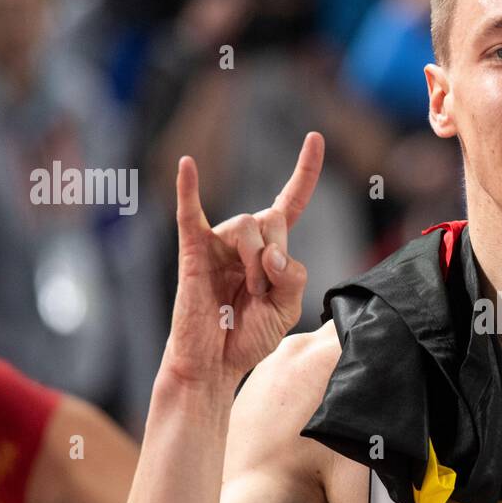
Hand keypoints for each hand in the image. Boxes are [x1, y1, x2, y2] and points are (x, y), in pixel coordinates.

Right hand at [161, 132, 322, 388]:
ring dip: (255, 262)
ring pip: (247, 225)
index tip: (314, 137)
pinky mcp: (193, 253)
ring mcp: (217, 243)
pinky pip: (190, 214)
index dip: (305, 171)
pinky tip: (187, 165)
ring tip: (244, 292)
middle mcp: (244, 239)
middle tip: (261, 292)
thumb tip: (272, 251)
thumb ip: (292, 277)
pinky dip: (188, 189)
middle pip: (272, 218)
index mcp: (270, 249)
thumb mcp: (286, 309)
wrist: (215, 364)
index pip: (291, 201)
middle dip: (275, 257)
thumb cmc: (247, 336)